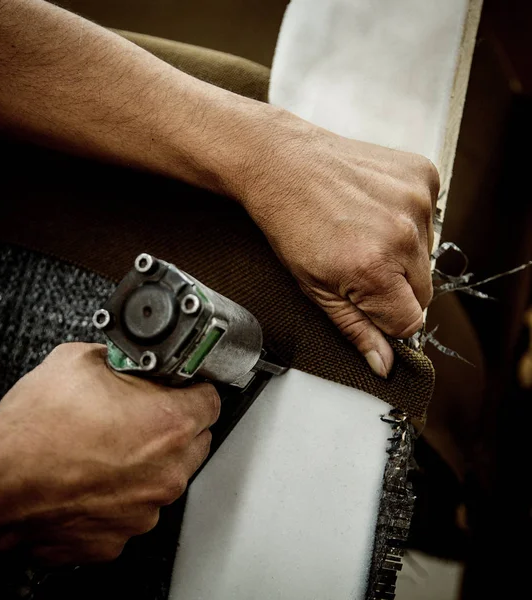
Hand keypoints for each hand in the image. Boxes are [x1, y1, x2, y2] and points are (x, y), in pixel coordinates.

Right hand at [0, 343, 219, 563]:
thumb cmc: (35, 431)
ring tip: (107, 449)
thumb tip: (122, 358)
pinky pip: (132, 510)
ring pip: (164, 479)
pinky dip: (120, 496)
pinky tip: (91, 480)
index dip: (192, 389)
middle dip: (174, 426)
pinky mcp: (118, 538)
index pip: (210, 400)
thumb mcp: (80, 361)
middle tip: (140, 415)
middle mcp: (166, 471)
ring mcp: (144, 510)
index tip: (179, 388)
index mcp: (169, 423)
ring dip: (147, 464)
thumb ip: (117, 358)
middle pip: (194, 442)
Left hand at [240, 110, 438, 376]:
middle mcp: (403, 234)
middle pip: (423, 292)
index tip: (368, 304)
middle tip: (359, 266)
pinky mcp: (423, 176)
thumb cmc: (289, 223)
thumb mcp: (313, 288)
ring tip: (364, 233)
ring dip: (403, 254)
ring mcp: (417, 200)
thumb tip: (384, 365)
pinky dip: (409, 220)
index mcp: (373, 269)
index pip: (411, 322)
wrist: (282, 163)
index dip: (387, 320)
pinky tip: (375, 210)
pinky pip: (431, 217)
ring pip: (428, 255)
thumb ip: (354, 329)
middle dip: (395, 289)